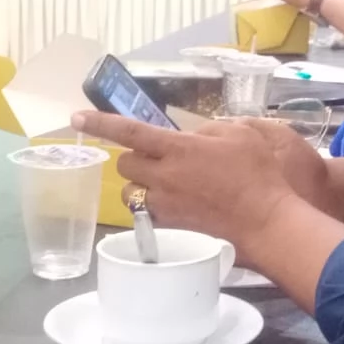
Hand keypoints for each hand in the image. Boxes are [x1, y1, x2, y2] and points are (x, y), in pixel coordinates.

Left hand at [71, 112, 330, 259]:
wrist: (266, 222)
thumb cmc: (258, 175)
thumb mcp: (241, 135)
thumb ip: (209, 131)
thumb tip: (193, 138)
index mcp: (178, 149)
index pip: (130, 132)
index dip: (100, 123)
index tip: (76, 117)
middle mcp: (164, 177)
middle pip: (125, 164)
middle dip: (134, 158)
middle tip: (157, 159)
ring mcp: (166, 205)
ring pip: (134, 191)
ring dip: (143, 185)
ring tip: (168, 184)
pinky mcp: (172, 226)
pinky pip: (151, 213)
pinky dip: (158, 206)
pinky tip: (181, 205)